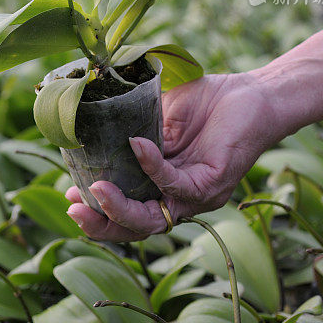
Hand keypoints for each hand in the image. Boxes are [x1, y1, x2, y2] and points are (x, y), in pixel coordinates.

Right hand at [66, 72, 277, 241]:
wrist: (252, 93)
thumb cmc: (208, 103)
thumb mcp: (161, 117)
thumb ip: (134, 130)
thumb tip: (95, 128)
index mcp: (163, 186)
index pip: (128, 212)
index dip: (99, 212)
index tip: (70, 194)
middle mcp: (179, 199)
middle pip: (136, 229)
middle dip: (102, 225)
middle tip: (75, 209)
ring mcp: (197, 195)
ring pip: (155, 219)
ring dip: (121, 207)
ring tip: (96, 189)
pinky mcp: (213, 182)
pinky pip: (177, 183)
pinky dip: (153, 165)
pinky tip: (136, 144)